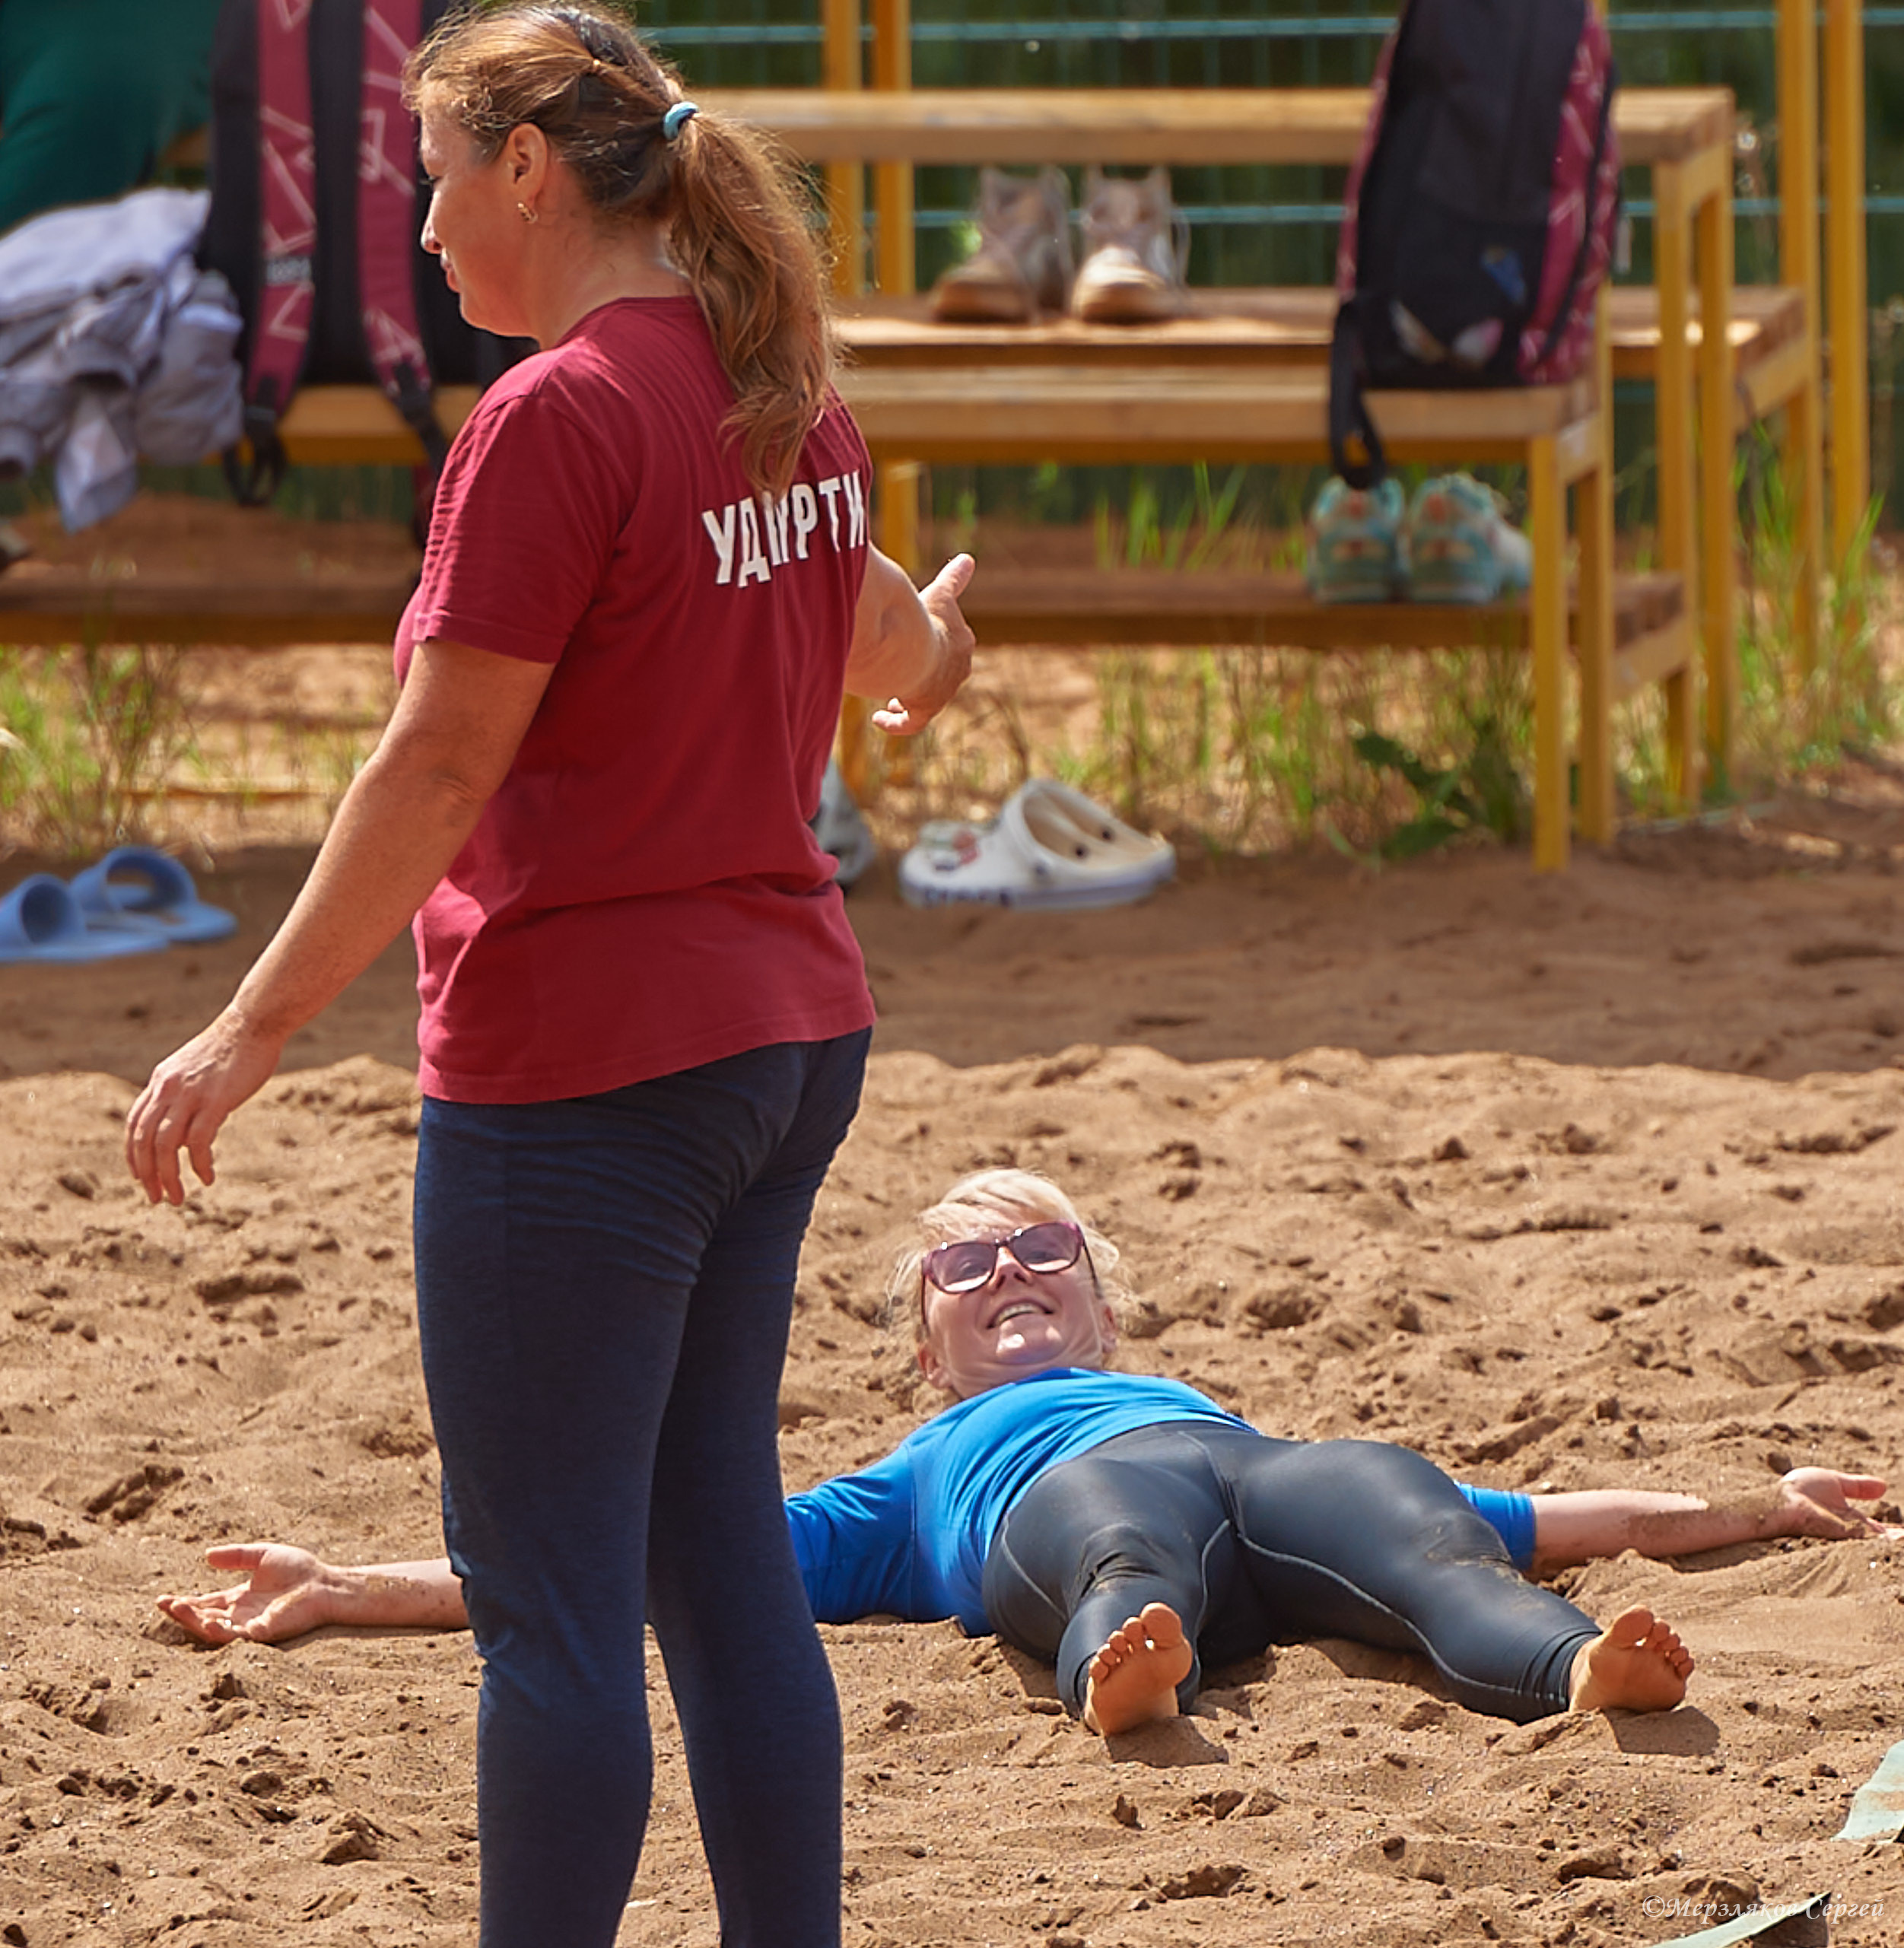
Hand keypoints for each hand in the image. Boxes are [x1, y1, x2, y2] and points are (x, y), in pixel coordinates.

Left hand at [126, 1008, 287, 1205]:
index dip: (134, 1155)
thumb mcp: (197, 1069)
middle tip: (156, 1198)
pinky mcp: (216, 1100)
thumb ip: (185, 1094)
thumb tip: (187, 1129)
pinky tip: (207, 1177)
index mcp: (161, 1080)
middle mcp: (168, 1088)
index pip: (135, 1124)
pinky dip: (200, 1164)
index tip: (141, 1177)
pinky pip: (199, 1141)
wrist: (254, 1022)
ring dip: (168, 1177)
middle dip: (146, 1175)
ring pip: (166, 1145)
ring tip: (177, 1198)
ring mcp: (190, 1094)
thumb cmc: (234, 1047)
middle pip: (144, 1140)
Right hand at [156, 1544, 343, 1644]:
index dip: (184, 1602)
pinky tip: (208, 1620)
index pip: (205, 1603)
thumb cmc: (299, 1569)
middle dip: (183, 1613)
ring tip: (179, 1608)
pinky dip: (220, 1630)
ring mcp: (249, 1625)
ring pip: (214, 1630)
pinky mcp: (262, 1632)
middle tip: (164, 1604)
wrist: (324, 1583)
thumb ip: (236, 1556)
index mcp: (239, 1598)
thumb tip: (206, 1556)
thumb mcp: (262, 1556)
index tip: (161, 1599)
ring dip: (195, 1621)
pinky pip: (236, 1636)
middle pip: (204, 1617)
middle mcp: (240, 1615)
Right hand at [870, 552, 974, 736]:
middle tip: (906, 675)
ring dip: (909, 697)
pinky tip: (878, 718)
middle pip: (942, 675)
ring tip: (892, 699)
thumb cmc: (923, 619)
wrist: (912, 649)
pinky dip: (896, 722)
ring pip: (927, 698)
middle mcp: (958, 671)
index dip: (938, 647)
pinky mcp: (924, 710)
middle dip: (926, 674)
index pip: (954, 646)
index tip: (924, 647)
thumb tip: (968, 558)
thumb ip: (953, 579)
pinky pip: (911, 723)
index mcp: (961, 644)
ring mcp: (943, 693)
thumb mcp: (939, 595)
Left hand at [1776, 1469, 1903, 1540]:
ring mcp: (1843, 1534)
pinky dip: (1876, 1543)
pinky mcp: (1834, 1533)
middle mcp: (1850, 1531)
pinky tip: (1891, 1544)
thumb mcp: (1835, 1482)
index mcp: (1852, 1520)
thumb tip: (1885, 1486)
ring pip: (1873, 1545)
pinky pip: (1859, 1540)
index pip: (1880, 1532)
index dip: (1896, 1535)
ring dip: (1890, 1546)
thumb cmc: (1800, 1489)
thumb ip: (1858, 1486)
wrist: (1779, 1495)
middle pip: (1880, 1542)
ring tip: (1901, 1544)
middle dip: (1896, 1543)